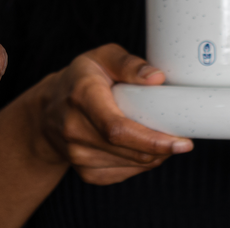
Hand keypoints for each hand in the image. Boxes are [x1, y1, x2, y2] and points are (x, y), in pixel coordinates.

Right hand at [34, 43, 191, 185]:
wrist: (47, 111)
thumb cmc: (80, 79)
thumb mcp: (102, 57)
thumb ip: (129, 64)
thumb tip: (157, 78)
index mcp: (82, 97)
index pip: (117, 129)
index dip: (152, 140)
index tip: (182, 142)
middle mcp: (75, 130)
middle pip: (130, 151)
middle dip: (163, 148)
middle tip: (182, 136)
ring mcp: (78, 155)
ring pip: (132, 165)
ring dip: (155, 155)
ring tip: (159, 135)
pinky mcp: (86, 173)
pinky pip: (125, 173)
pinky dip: (141, 162)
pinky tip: (139, 145)